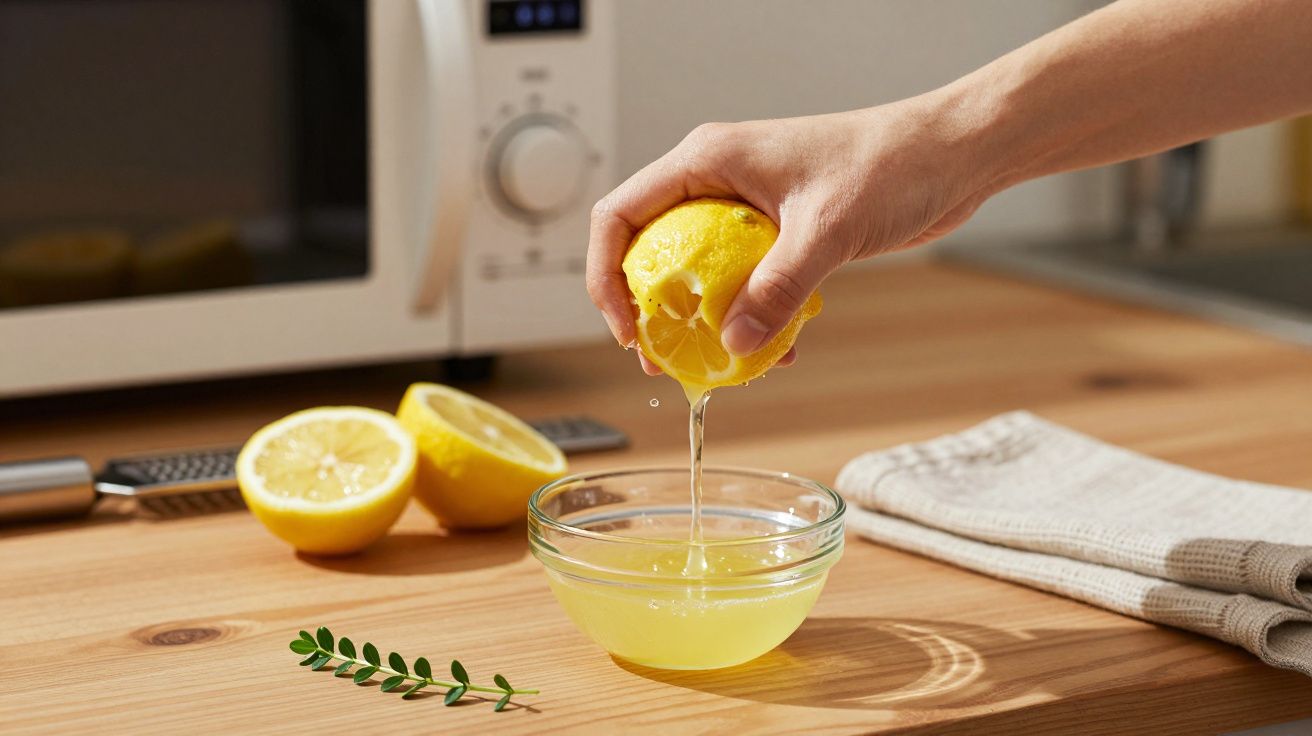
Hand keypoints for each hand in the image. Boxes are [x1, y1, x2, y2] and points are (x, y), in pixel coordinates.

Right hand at [586, 95, 996, 373]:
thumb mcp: (825, 229)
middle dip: (648, 309)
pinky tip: (774, 351)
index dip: (607, 276)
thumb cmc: (890, 164)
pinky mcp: (775, 232)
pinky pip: (740, 282)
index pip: (621, 216)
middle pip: (649, 249)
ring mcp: (744, 207)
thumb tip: (733, 343)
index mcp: (708, 160)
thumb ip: (776, 288)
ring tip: (714, 366)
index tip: (628, 330)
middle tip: (661, 360)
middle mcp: (716, 181)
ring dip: (698, 321)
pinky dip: (747, 317)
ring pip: (694, 271)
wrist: (950, 156)